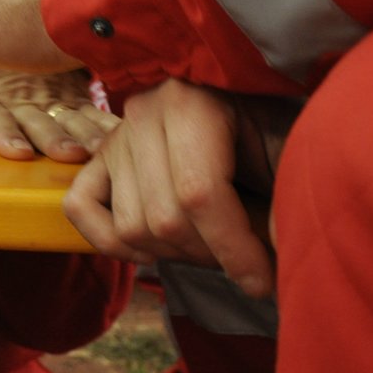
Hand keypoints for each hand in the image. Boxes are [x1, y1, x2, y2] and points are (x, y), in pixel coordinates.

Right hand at [61, 79, 277, 297]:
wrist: (228, 90)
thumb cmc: (263, 120)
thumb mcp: (287, 143)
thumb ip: (291, 191)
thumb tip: (291, 247)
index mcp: (190, 103)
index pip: (199, 193)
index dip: (233, 248)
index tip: (263, 282)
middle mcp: (141, 116)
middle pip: (163, 219)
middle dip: (209, 255)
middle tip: (242, 260)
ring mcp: (114, 138)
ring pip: (129, 226)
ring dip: (172, 255)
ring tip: (209, 248)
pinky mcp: (98, 158)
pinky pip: (81, 208)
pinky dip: (111, 242)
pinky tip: (153, 248)